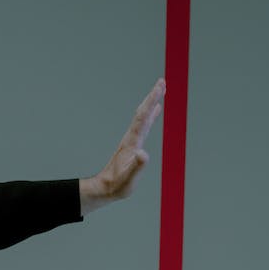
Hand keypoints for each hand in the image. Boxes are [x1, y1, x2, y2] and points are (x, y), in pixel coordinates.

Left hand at [80, 78, 163, 214]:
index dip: (152, 102)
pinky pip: (144, 125)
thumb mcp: (129, 178)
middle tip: (162, 82)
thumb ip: (137, 166)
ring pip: (143, 116)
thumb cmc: (118, 185)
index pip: (143, 118)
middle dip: (152, 96)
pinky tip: (156, 112)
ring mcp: (132, 140)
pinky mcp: (133, 144)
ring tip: (160, 91)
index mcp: (132, 142)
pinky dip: (151, 115)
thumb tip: (144, 154)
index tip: (160, 88)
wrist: (106, 187)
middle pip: (142, 112)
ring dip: (152, 103)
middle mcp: (131, 137)